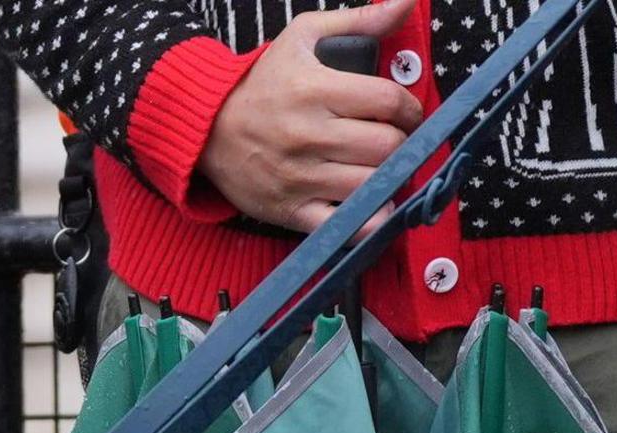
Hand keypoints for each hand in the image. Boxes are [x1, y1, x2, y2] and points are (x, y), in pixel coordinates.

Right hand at [195, 3, 425, 233]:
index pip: (388, 101)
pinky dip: (368, 221)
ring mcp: (300, 177)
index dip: (409, 108)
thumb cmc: (262, 83)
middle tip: (393, 140)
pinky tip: (373, 206)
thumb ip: (359, 21)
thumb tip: (407, 1)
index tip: (405, 113)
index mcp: (315, 90)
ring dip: (388, 178)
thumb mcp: (303, 39)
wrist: (206, 130)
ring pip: (373, 185)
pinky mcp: (292, 210)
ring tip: (381, 167)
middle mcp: (308, 135)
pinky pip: (345, 226)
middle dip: (401, 144)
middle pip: (387, 147)